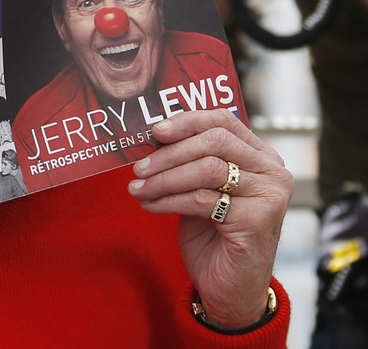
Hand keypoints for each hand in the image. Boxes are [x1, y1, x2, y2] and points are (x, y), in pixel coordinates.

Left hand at [128, 109, 292, 329]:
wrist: (230, 289)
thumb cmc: (213, 235)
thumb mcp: (199, 189)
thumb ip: (188, 161)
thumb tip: (152, 137)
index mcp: (260, 156)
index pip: (223, 121)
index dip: (187, 121)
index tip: (155, 131)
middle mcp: (272, 171)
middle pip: (215, 141)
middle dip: (169, 153)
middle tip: (138, 167)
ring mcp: (269, 195)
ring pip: (207, 169)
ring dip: (164, 178)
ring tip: (138, 189)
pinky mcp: (258, 220)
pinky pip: (202, 200)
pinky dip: (168, 201)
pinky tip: (150, 206)